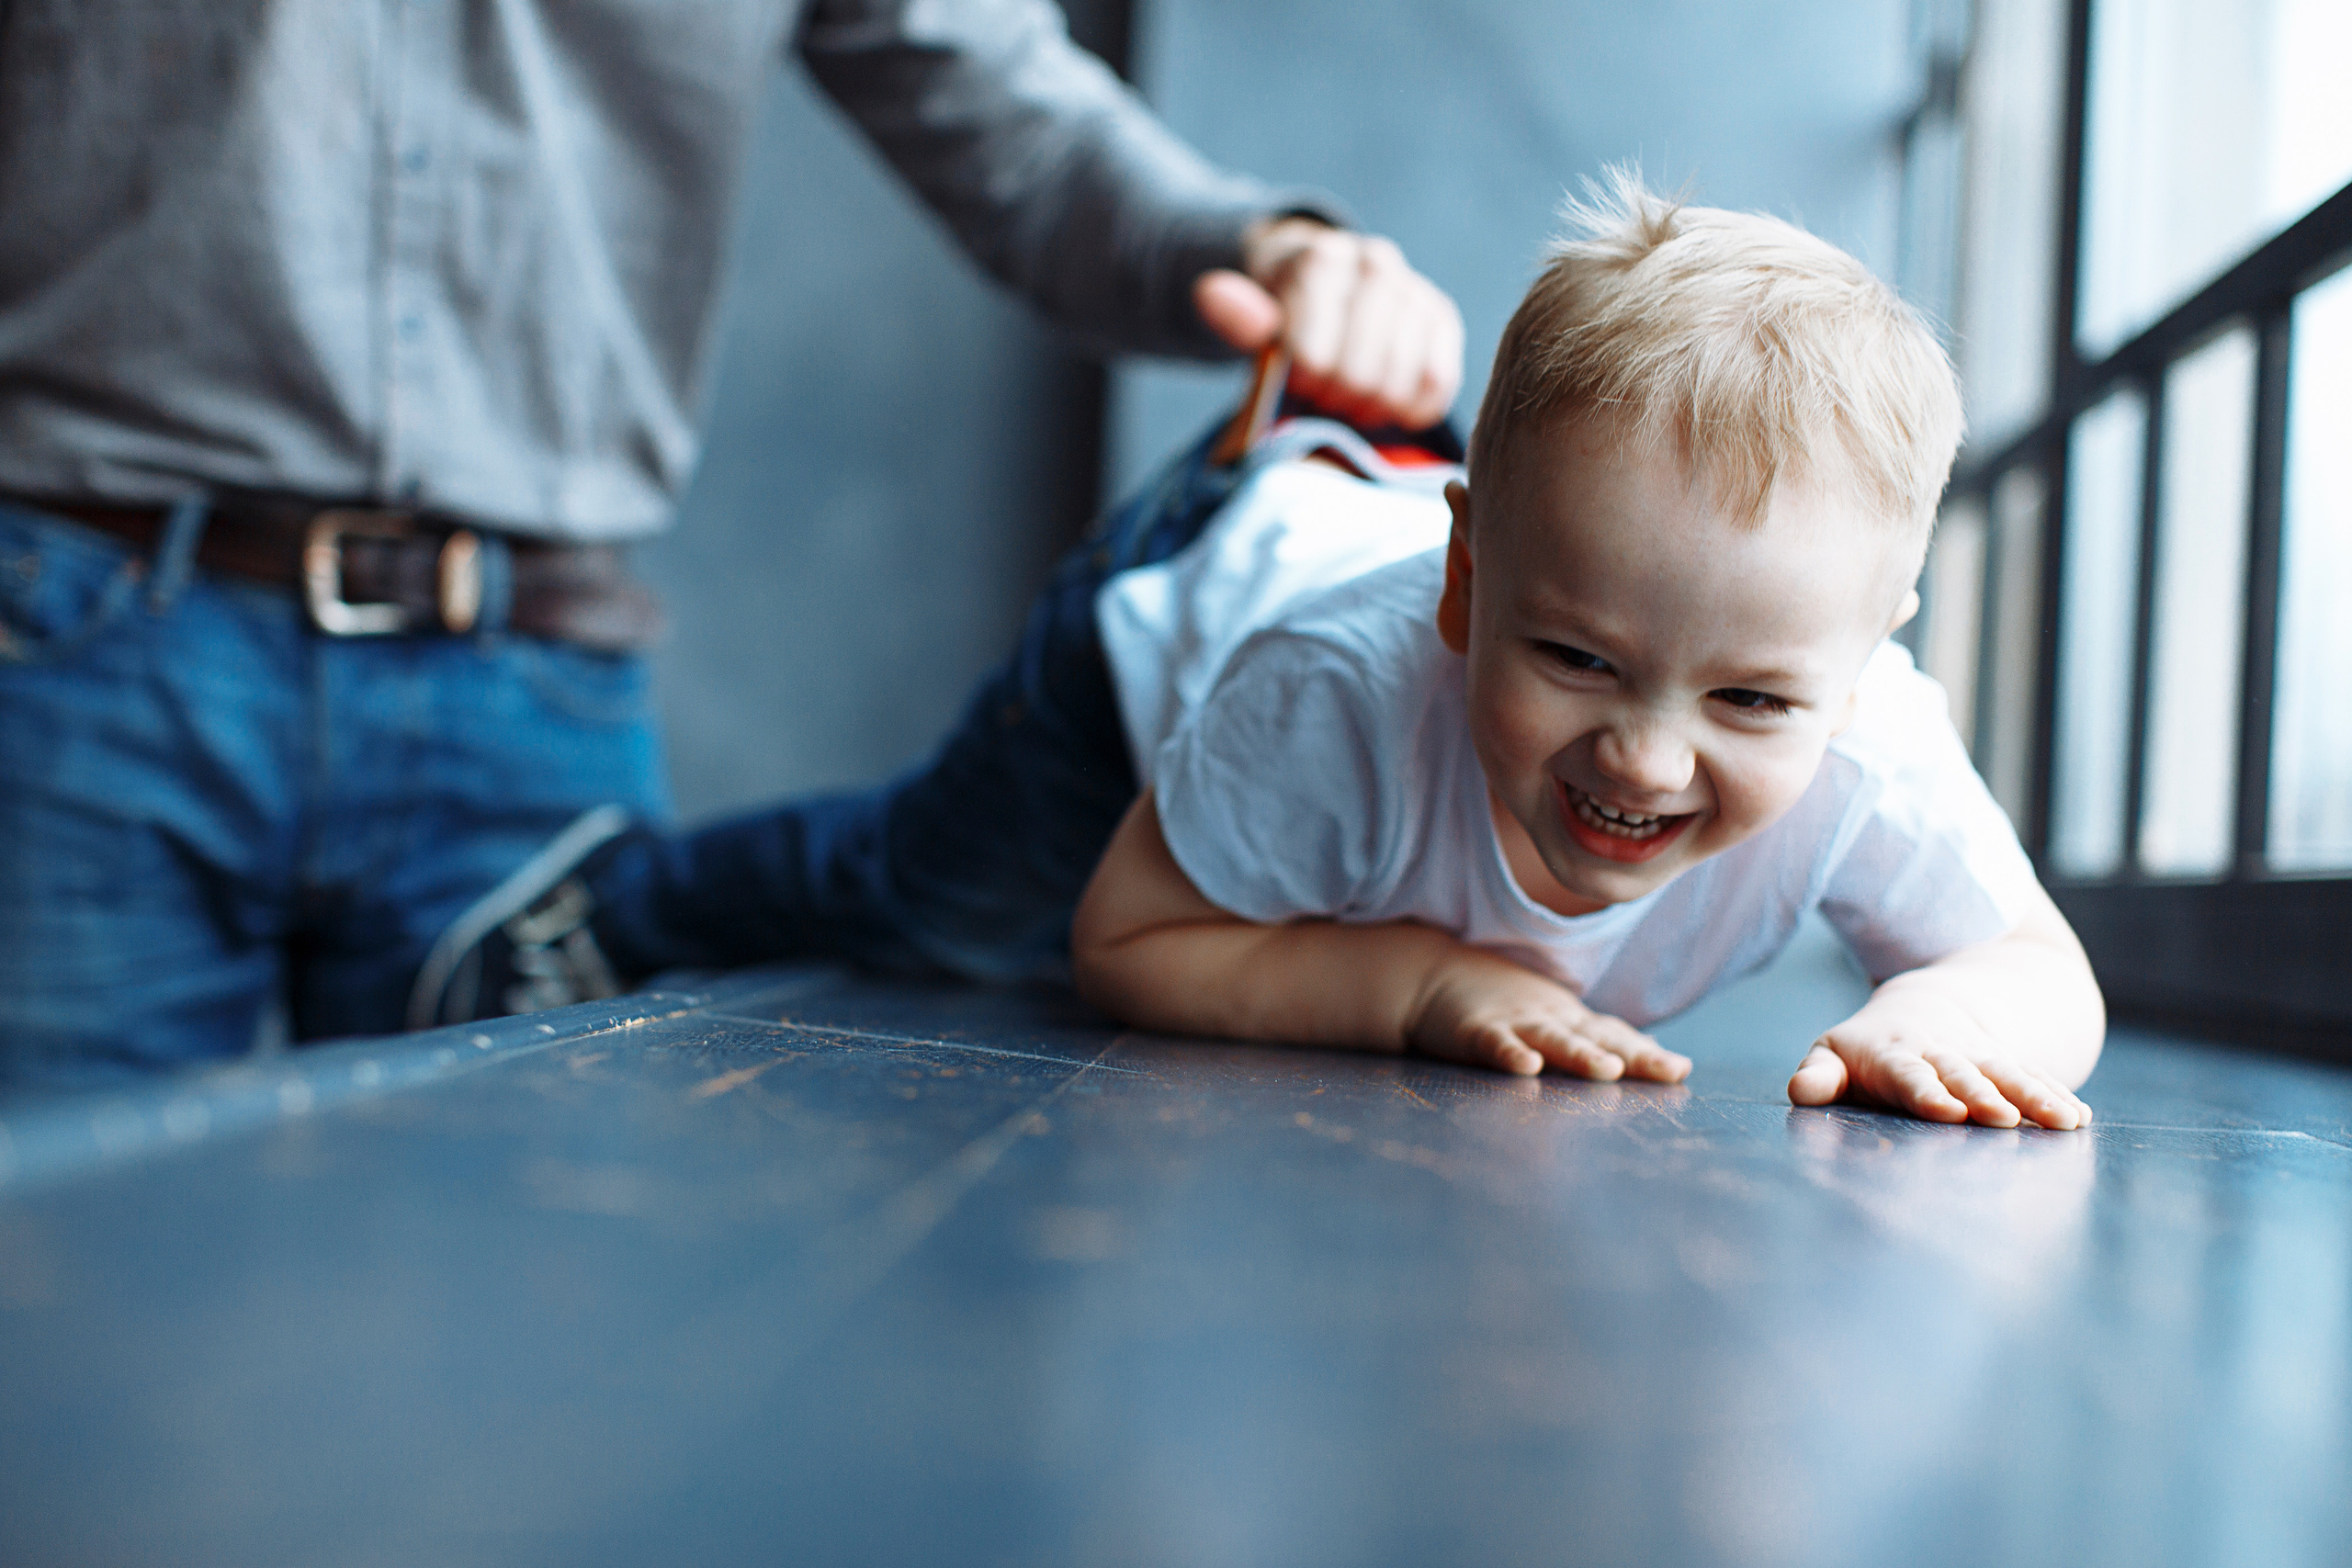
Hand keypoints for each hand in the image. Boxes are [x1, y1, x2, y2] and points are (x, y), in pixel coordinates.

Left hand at [1193, 216, 1463, 430]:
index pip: (1313, 359)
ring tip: (1351, 398)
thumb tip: (1211, 292)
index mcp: (1321, 260)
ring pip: (1398, 383)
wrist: (1325, 288)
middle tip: (1324, 394)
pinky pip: (1437, 383)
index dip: (1301, 385)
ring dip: (1371, 407)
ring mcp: (1414, 289)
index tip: (1296, 379)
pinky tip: (1387, 401)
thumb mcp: (1249, 317)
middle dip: (1335, 397)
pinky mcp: (1442, 318)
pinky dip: (1411, 407)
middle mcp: (1375, 263)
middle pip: (1358, 376)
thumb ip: (1236, 314)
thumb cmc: (1284, 316)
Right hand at [1408, 948, 1690, 1080]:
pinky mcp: (1476, 1029)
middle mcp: (1552, 1019)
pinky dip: (1511, 1054)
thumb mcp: (1552, 1018)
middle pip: (1599, 1037)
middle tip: (1669, 1072)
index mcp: (1572, 1021)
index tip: (1680, 1071)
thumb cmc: (1502, 1004)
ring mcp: (1515, 1022)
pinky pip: (1495, 1043)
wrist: (1433, 973)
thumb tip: (1648, 1057)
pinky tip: (1526, 1067)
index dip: (1648, 1053)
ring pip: (1553, 1040)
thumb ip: (1594, 1040)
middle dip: (1635, 1056)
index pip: (1617, 1036)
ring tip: (1607, 1071)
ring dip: (1581, 1055)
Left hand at [1788, 986, 2092, 1129]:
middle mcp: (1942, 1055)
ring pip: (2009, 1075)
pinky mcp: (2008, 1067)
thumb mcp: (1834, 1056)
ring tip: (2061, 1122)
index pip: (1909, 1074)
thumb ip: (1820, 1076)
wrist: (1923, 1009)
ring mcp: (1980, 1059)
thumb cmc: (1866, 1050)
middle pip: (1965, 1075)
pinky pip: (2035, 1079)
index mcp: (1894, 1056)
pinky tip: (2077, 1118)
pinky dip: (2056, 1096)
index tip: (1946, 1111)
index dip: (1926, 1093)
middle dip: (1983, 1096)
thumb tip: (1800, 1092)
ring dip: (2034, 1098)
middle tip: (2002, 1119)